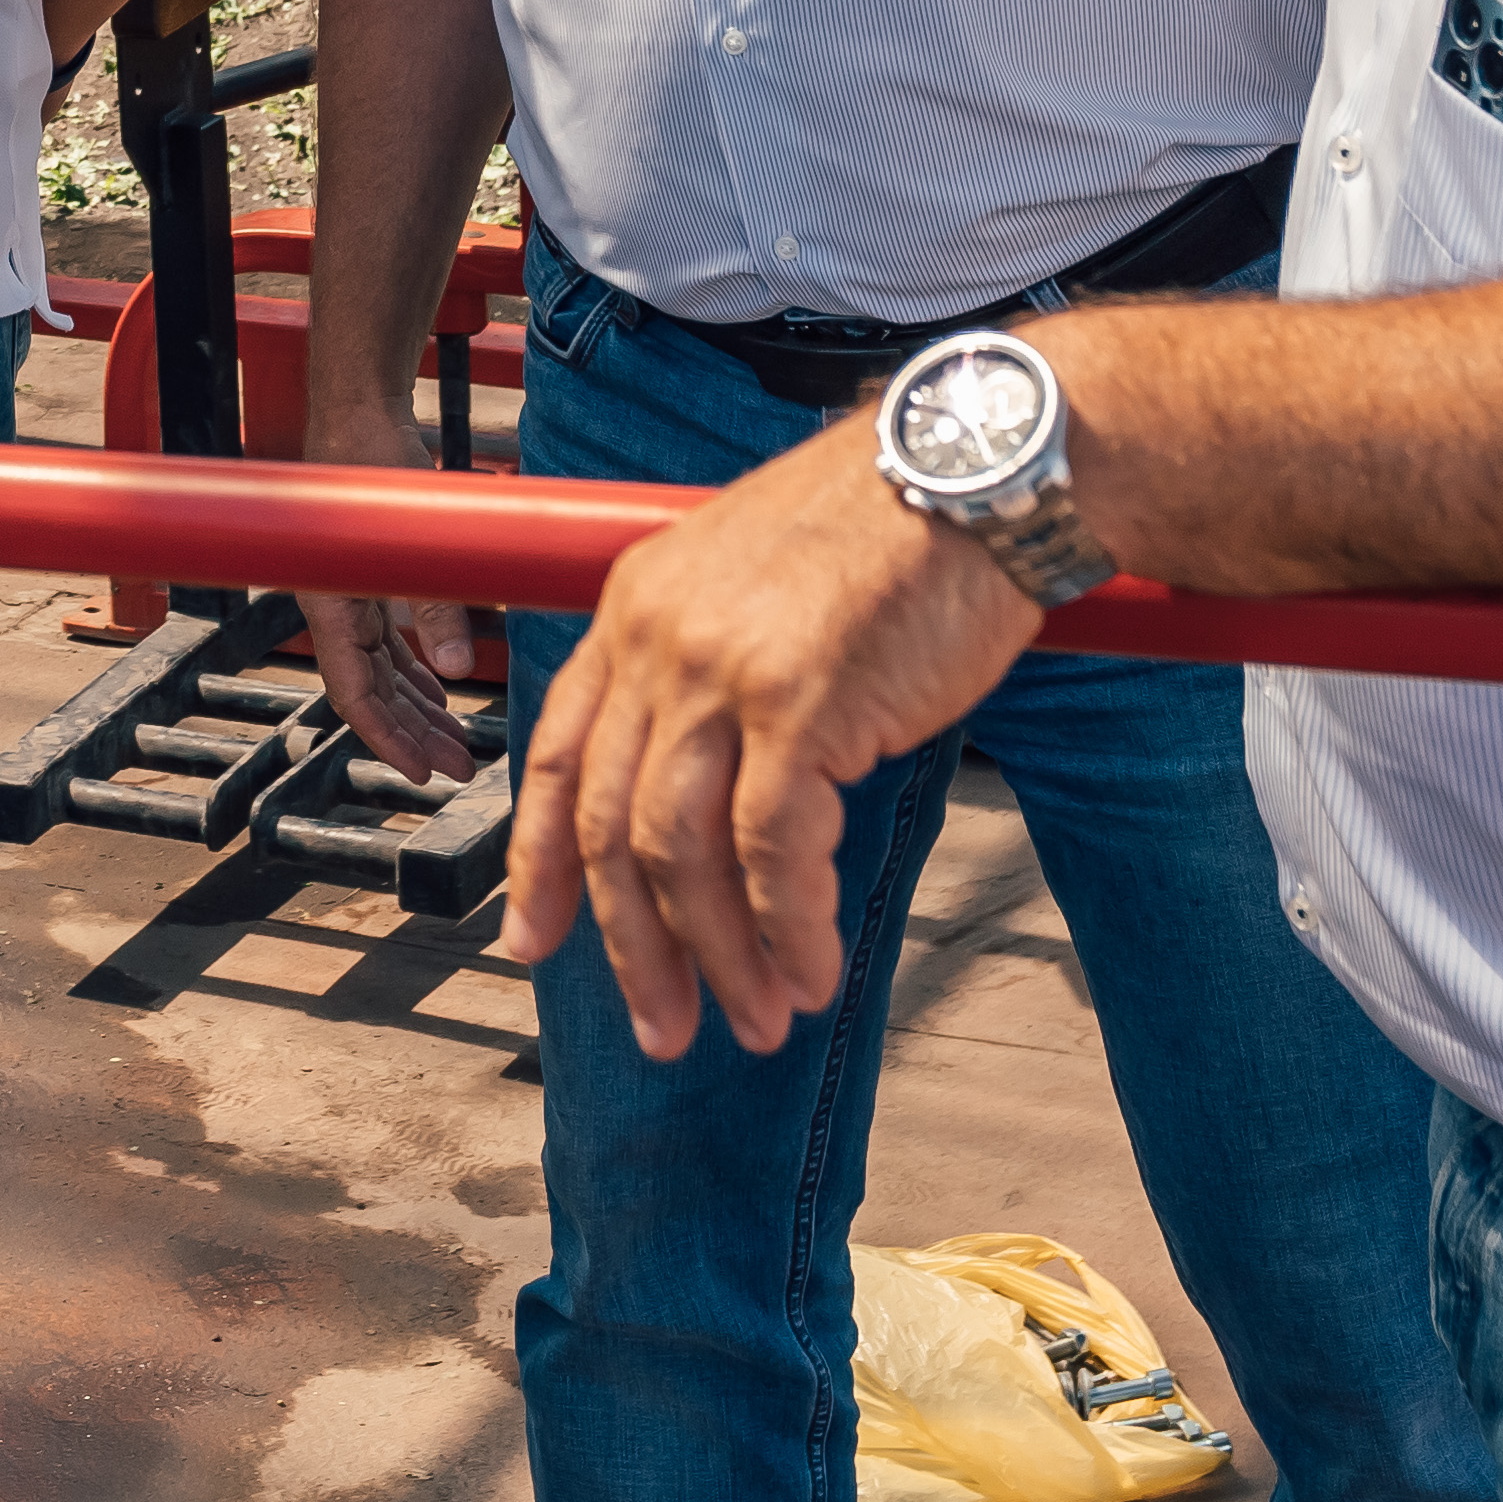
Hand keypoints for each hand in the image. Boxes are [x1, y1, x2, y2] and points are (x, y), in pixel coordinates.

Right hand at [293, 392, 485, 784]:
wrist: (356, 409)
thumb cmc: (369, 462)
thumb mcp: (409, 537)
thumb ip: (436, 603)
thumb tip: (458, 668)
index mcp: (330, 606)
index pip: (353, 695)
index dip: (386, 741)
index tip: (421, 776)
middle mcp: (336, 609)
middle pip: (373, 693)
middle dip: (414, 736)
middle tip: (458, 771)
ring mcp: (352, 596)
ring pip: (384, 672)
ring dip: (419, 710)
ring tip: (458, 745)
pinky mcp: (369, 580)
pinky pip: (391, 643)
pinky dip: (417, 672)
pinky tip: (445, 691)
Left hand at [499, 416, 1045, 1060]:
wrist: (970, 472)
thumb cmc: (883, 534)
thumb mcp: (754, 584)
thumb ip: (706, 669)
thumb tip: (697, 789)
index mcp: (633, 606)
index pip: (561, 755)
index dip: (540, 861)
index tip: (533, 942)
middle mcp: (658, 638)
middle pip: (611, 827)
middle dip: (631, 948)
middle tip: (666, 1029)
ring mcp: (723, 672)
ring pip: (682, 855)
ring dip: (719, 957)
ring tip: (761, 1019)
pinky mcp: (800, 704)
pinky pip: (773, 851)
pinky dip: (788, 928)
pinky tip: (813, 971)